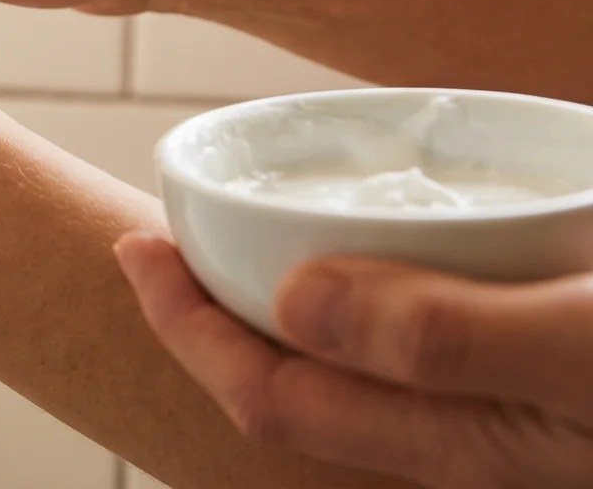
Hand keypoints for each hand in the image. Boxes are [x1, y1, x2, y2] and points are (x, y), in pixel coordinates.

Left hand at [115, 233, 592, 487]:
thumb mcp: (581, 349)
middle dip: (213, 318)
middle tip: (160, 242)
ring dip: (285, 305)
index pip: (271, 397)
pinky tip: (380, 251)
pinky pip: (420, 335)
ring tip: (239, 242)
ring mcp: (508, 410)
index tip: (136, 249)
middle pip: (296, 387)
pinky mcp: (547, 372)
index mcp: (457, 442)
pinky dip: (367, 289)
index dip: (186, 327)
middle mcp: (471, 438)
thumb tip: (293, 302)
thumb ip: (449, 337)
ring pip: (356, 365)